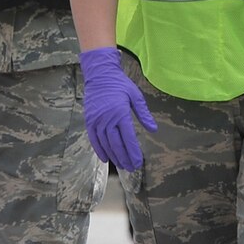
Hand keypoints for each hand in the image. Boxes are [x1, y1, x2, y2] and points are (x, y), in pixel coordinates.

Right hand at [78, 47, 156, 169]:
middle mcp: (107, 119)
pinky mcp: (89, 121)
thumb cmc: (119, 84)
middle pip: (116, 144)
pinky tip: (105, 158)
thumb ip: (144, 114)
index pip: (128, 138)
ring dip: (113, 156)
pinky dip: (99, 150)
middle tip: (131, 168)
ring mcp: (96, 121)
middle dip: (124, 158)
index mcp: (120, 113)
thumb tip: (153, 129)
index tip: (138, 162)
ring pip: (105, 144)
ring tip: (121, 165)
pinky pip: (94, 139)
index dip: (133, 151)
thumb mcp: (135, 96)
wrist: (99, 75)